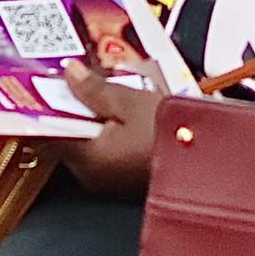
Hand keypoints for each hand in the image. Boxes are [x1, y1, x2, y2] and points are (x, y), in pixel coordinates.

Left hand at [58, 57, 163, 196]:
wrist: (211, 166)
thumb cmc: (171, 136)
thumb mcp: (132, 103)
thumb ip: (95, 89)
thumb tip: (67, 72)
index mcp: (86, 157)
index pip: (45, 132)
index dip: (44, 106)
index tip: (47, 84)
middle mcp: (91, 176)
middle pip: (66, 138)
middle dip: (73, 110)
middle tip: (85, 82)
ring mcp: (109, 183)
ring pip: (87, 146)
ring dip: (93, 122)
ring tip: (110, 96)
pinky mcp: (125, 184)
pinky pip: (106, 155)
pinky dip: (109, 135)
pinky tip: (125, 117)